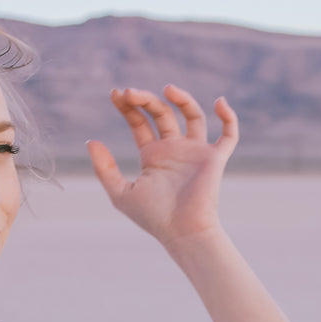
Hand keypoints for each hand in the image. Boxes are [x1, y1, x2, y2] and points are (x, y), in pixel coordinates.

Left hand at [87, 85, 238, 249]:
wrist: (182, 232)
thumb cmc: (153, 218)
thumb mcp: (120, 193)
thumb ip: (105, 168)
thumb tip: (91, 141)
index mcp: (153, 155)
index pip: (140, 122)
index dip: (128, 106)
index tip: (115, 93)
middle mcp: (174, 149)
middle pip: (161, 113)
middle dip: (145, 99)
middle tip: (129, 92)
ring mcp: (195, 152)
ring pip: (192, 115)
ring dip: (182, 99)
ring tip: (167, 89)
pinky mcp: (215, 158)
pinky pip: (229, 134)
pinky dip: (229, 117)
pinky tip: (219, 102)